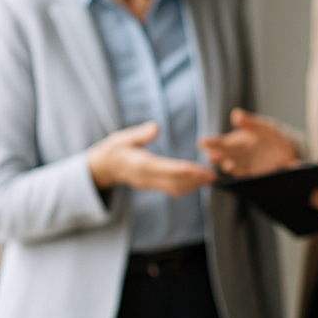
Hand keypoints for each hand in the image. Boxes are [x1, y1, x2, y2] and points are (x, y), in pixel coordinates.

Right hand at [87, 121, 216, 195]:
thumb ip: (140, 134)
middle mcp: (147, 178)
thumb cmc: (115, 149)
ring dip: (194, 185)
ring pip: (175, 189)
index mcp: (142, 165)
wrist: (104, 167)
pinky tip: (199, 181)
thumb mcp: (122, 138)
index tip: (203, 169)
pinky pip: (172, 190)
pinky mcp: (153, 186)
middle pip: (176, 182)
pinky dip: (187, 187)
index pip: (169, 170)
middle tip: (213, 175)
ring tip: (211, 178)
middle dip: (195, 180)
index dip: (188, 171)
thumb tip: (155, 127)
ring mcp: (150, 185)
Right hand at [198, 108, 300, 176]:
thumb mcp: (263, 126)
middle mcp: (238, 155)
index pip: (221, 143)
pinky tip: (239, 172)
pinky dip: (242, 174)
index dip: (211, 143)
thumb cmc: (272, 136)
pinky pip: (247, 175)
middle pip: (225, 156)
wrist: (289, 151)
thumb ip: (250, 123)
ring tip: (227, 165)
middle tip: (212, 156)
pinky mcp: (255, 174)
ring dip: (229, 166)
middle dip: (217, 156)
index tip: (202, 142)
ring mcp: (246, 165)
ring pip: (234, 166)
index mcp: (237, 142)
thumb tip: (236, 114)